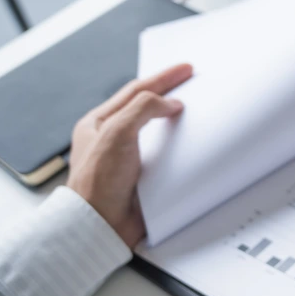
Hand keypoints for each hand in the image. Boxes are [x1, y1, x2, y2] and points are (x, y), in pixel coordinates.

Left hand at [66, 64, 192, 247]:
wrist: (101, 226)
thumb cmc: (97, 183)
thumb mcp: (116, 134)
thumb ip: (143, 109)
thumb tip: (171, 104)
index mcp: (98, 123)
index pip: (136, 91)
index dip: (163, 78)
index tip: (185, 69)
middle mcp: (112, 139)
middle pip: (147, 107)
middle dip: (170, 93)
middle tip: (193, 82)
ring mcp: (129, 158)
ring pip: (158, 130)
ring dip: (177, 120)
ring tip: (197, 108)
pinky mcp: (144, 177)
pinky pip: (167, 155)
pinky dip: (181, 146)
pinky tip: (193, 142)